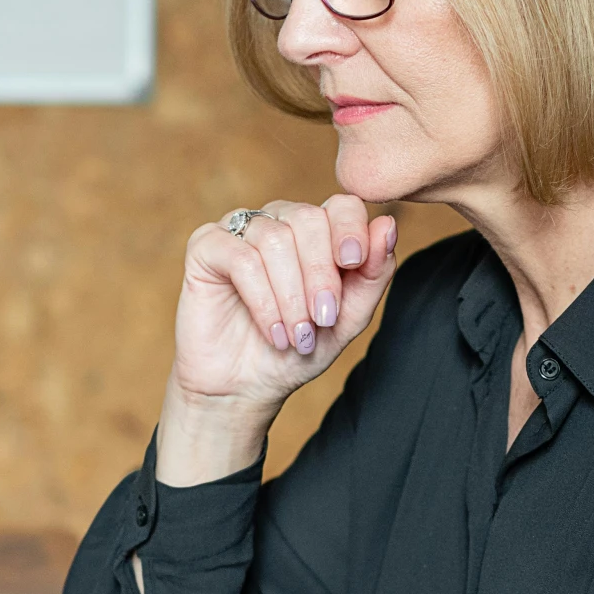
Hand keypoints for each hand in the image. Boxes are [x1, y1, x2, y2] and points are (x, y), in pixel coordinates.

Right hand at [158, 196, 396, 483]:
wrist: (246, 388)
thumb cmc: (297, 351)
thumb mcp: (347, 319)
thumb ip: (372, 274)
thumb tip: (387, 224)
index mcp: (316, 231)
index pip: (341, 204)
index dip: (350, 230)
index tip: (353, 264)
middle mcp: (278, 221)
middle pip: (308, 218)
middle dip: (321, 274)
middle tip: (323, 319)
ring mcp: (239, 230)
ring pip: (274, 239)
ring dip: (291, 296)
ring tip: (296, 336)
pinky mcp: (206, 248)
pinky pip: (240, 258)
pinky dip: (262, 299)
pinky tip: (272, 331)